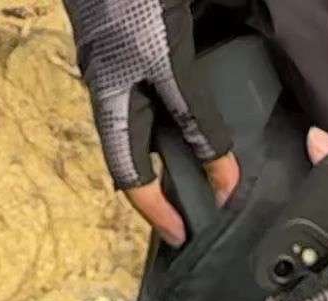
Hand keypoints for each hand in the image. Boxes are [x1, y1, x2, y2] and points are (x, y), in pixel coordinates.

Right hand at [59, 0, 238, 245]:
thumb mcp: (169, 58)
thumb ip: (195, 111)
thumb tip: (218, 168)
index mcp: (111, 97)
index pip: (128, 174)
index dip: (155, 209)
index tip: (181, 235)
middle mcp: (108, 83)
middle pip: (135, 148)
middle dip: (166, 182)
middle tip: (201, 207)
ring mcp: (116, 60)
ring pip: (143, 118)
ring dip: (172, 147)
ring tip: (206, 169)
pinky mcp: (131, 38)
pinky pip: (152, 90)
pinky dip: (175, 111)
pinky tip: (198, 111)